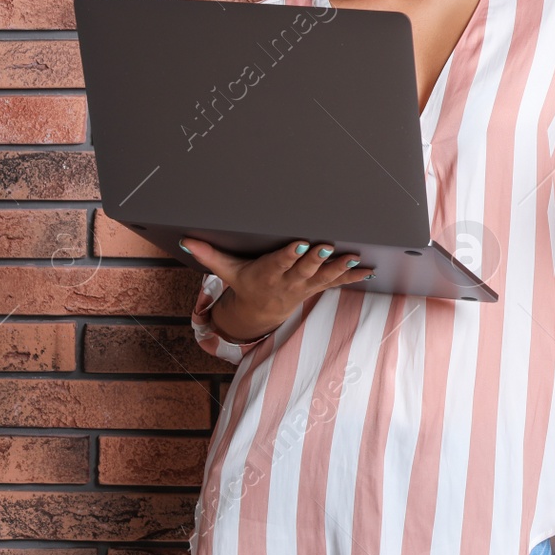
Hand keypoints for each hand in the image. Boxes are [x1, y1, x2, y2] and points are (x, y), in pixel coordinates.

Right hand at [180, 237, 373, 343]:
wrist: (260, 312)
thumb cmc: (246, 283)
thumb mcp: (227, 272)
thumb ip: (209, 255)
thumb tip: (186, 241)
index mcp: (266, 274)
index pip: (278, 263)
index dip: (290, 254)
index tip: (301, 243)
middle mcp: (288, 282)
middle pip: (304, 270)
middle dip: (317, 259)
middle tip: (328, 245)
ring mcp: (304, 287)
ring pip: (324, 278)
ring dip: (340, 268)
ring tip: (354, 257)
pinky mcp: (316, 288)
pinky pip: (337, 283)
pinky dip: (353, 277)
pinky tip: (368, 270)